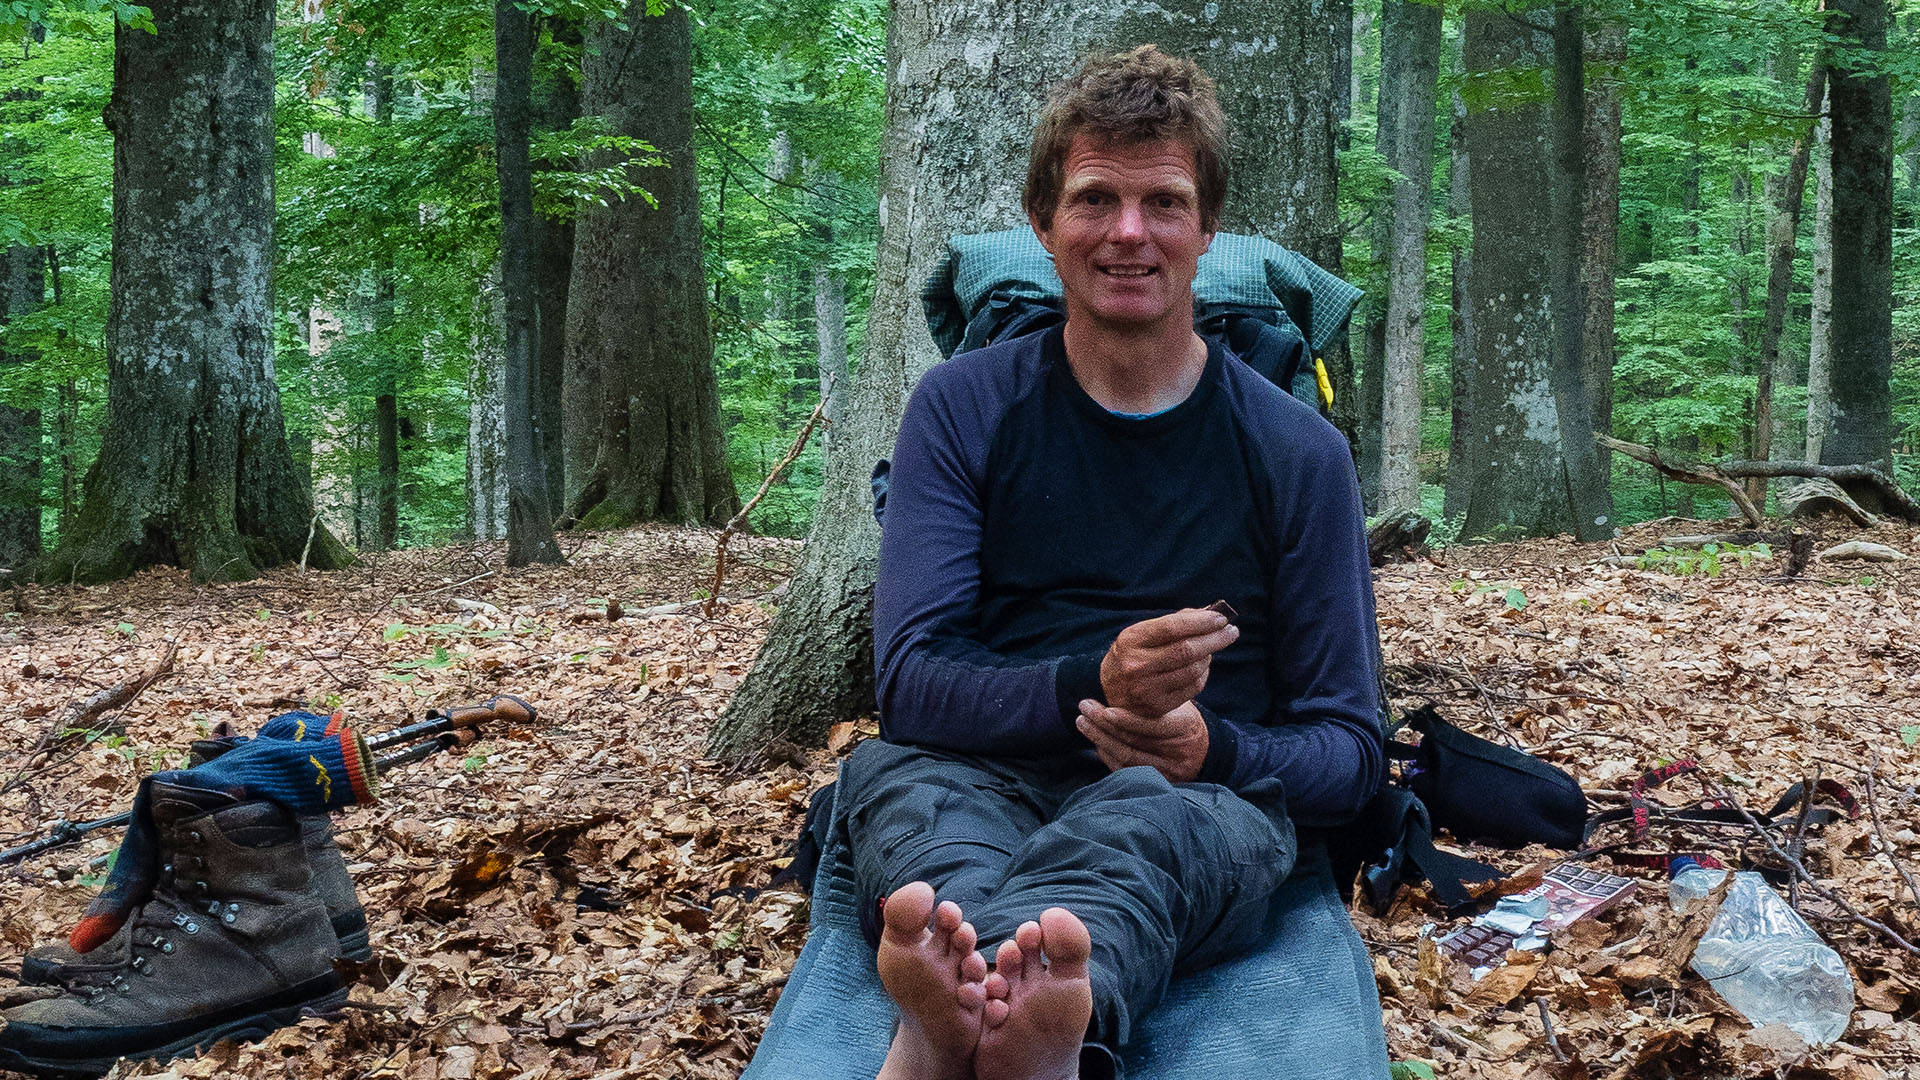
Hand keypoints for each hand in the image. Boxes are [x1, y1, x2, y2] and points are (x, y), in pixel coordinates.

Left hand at [1076, 700, 1208, 783]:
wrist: (1206, 752)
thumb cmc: (1184, 721)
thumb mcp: (1179, 705)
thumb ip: (1155, 699)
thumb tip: (1121, 682)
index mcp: (1185, 727)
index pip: (1151, 725)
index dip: (1126, 719)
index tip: (1104, 709)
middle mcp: (1177, 753)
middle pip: (1133, 742)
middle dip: (1103, 724)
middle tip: (1084, 707)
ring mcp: (1167, 771)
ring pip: (1126, 758)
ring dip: (1099, 739)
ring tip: (1083, 722)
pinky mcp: (1157, 783)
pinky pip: (1125, 770)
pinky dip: (1107, 755)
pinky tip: (1096, 741)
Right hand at [1099, 608, 1237, 716]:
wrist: (1110, 690)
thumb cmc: (1133, 655)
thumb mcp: (1142, 633)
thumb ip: (1173, 622)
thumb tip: (1209, 613)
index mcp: (1130, 640)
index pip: (1171, 627)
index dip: (1200, 622)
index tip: (1221, 618)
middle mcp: (1136, 665)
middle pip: (1186, 650)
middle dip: (1215, 639)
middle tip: (1231, 632)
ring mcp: (1146, 689)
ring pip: (1193, 669)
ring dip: (1209, 656)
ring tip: (1212, 648)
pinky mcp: (1158, 707)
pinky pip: (1193, 687)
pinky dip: (1203, 674)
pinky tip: (1201, 666)